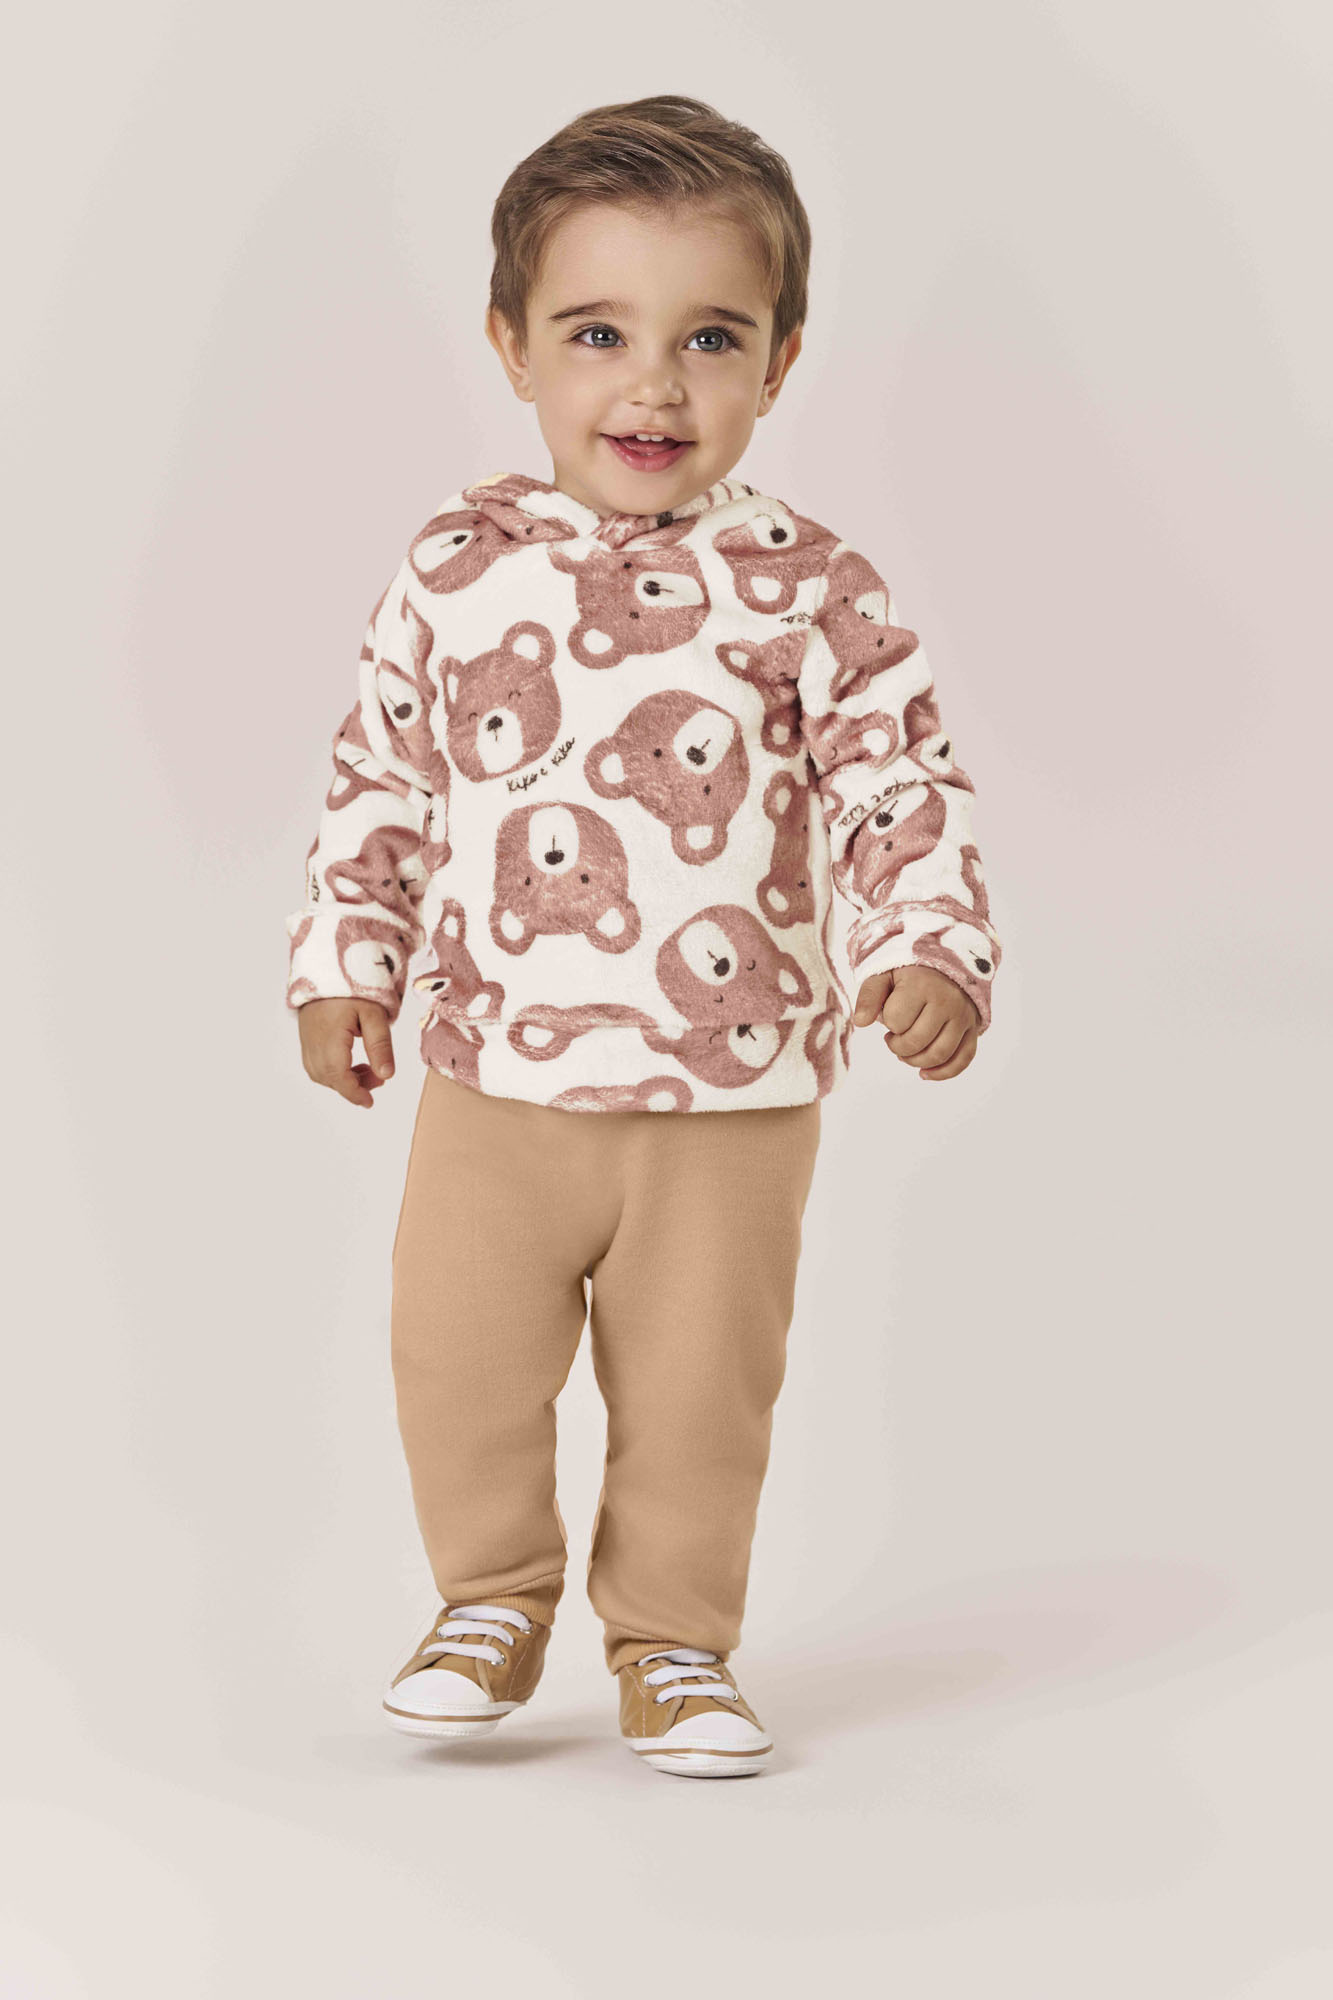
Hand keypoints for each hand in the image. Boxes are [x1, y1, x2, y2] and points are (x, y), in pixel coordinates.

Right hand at [296, 997, 396, 1106]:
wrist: (328, 967)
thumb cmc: (353, 988)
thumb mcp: (374, 1014)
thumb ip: (380, 1045)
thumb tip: (386, 1076)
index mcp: (329, 1037)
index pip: (338, 1076)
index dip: (354, 1093)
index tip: (369, 1102)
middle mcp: (312, 1042)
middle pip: (329, 1078)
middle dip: (353, 1086)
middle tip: (378, 1078)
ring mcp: (306, 1040)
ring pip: (320, 1074)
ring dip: (342, 1080)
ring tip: (367, 1071)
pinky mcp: (306, 1037)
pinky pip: (315, 1064)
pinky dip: (332, 1072)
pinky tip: (350, 1064)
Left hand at [851, 965, 979, 1080]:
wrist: (945, 962)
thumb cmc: (909, 972)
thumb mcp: (883, 975)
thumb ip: (869, 997)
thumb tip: (860, 1022)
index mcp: (922, 986)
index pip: (896, 1021)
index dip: (887, 1022)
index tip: (888, 1013)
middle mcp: (947, 1001)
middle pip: (917, 1042)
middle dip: (897, 1047)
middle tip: (892, 1038)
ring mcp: (963, 1016)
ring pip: (939, 1054)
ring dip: (916, 1061)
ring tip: (905, 1052)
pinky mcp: (973, 1028)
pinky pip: (963, 1059)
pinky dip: (943, 1072)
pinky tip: (925, 1073)